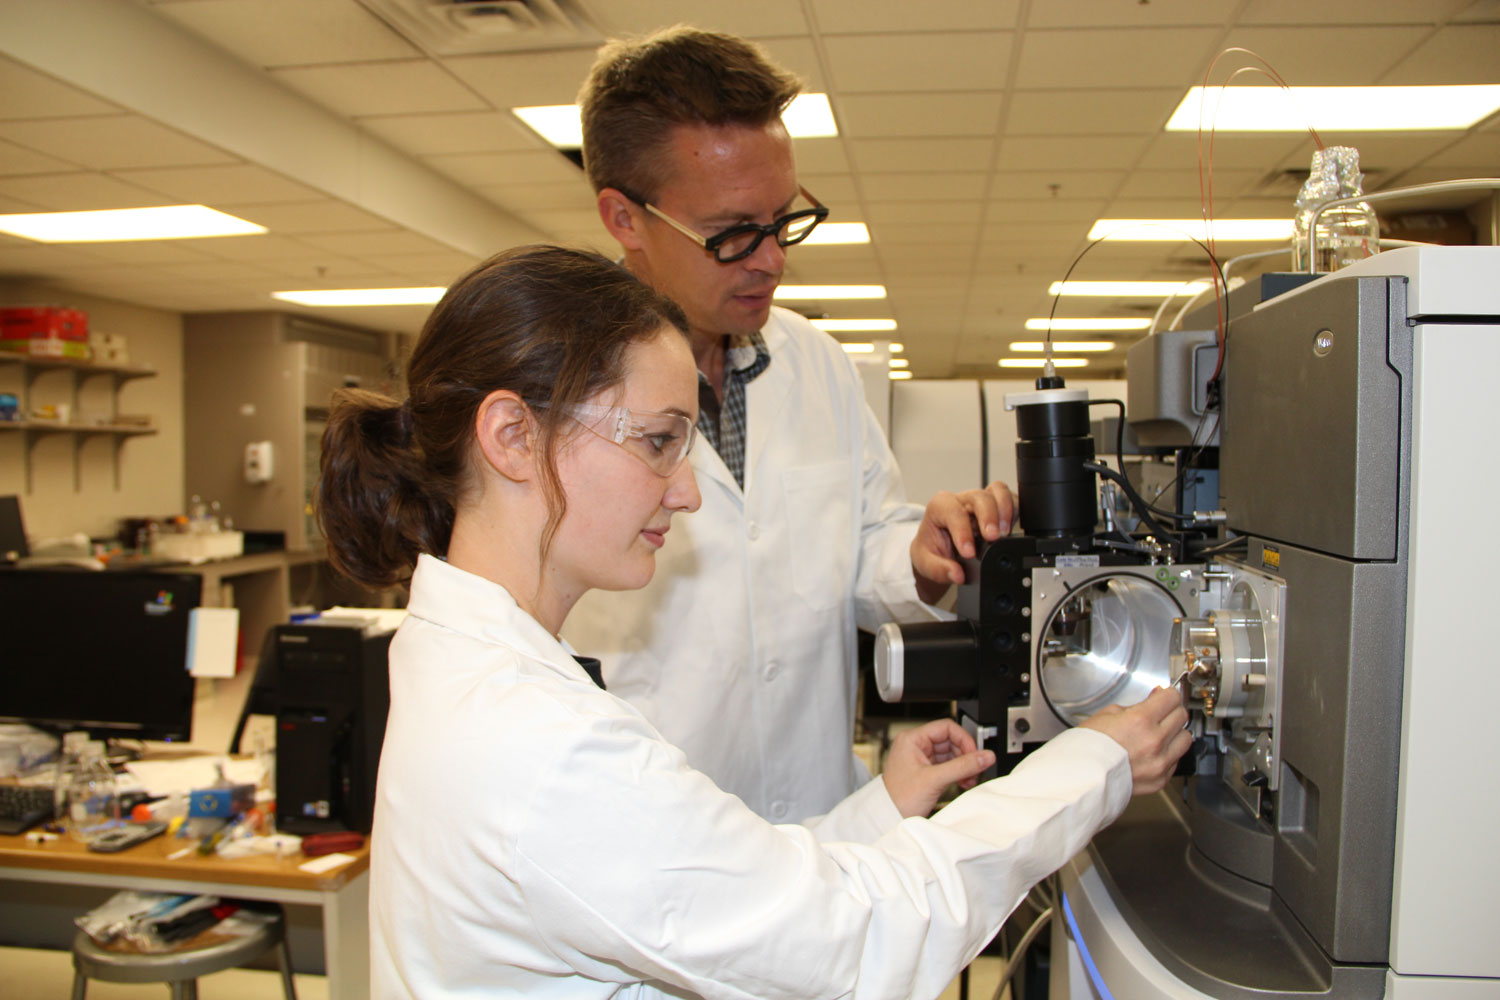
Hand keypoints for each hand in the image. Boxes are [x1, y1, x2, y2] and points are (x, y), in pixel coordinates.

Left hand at [881, 718, 994, 817]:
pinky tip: (963, 782)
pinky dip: (958, 773)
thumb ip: (963, 766)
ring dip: (964, 767)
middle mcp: (916, 746)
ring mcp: (922, 759)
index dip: (964, 739)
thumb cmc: (899, 798)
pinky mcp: (927, 772)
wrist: (888, 818)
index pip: (946, 727)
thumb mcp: (935, 779)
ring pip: (951, 755)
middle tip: (975, 769)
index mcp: (912, 739)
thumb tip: (985, 756)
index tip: (975, 754)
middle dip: (966, 756)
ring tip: (969, 779)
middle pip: (951, 741)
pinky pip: (948, 766)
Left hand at [911, 481, 1015, 603]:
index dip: (963, 532)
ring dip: (1005, 511)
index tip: (969, 553)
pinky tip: (1012, 528)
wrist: (939, 549)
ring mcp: (980, 502)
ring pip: (998, 492)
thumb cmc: (932, 549)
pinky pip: (1011, 499)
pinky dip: (1015, 511)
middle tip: (992, 538)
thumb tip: (957, 575)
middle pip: (979, 497)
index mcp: (940, 507)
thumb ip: (939, 569)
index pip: (954, 512)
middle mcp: (962, 500)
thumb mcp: (926, 562)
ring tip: (1004, 533)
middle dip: (988, 517)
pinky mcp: (997, 507)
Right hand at [1079, 687, 1192, 795]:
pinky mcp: (1160, 779)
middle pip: (1182, 716)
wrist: (1081, 777)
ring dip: (1175, 733)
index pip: (1172, 698)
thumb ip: (1134, 707)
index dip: (1167, 693)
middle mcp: (1155, 742)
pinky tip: (1153, 752)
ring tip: (1160, 733)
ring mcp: (1160, 763)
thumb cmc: (1087, 747)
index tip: (1164, 695)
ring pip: (1186, 739)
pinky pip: (1176, 761)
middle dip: (1171, 711)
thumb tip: (1153, 702)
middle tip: (1161, 712)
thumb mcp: (1107, 714)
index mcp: (1141, 721)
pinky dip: (1168, 754)